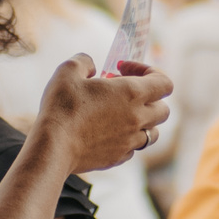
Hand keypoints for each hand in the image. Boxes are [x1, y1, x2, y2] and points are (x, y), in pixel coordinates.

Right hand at [38, 55, 171, 172]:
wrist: (53, 146)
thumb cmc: (62, 107)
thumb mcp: (68, 71)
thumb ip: (85, 61)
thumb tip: (91, 66)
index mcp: (132, 93)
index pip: (165, 83)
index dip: (150, 71)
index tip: (125, 69)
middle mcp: (137, 118)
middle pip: (163, 109)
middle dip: (149, 98)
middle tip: (123, 93)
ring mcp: (130, 141)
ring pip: (152, 132)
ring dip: (142, 121)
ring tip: (120, 115)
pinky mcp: (119, 157)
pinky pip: (133, 148)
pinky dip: (126, 139)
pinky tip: (107, 132)